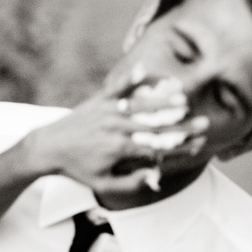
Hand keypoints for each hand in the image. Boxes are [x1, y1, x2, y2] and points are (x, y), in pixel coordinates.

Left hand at [23, 65, 207, 196]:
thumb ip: (130, 182)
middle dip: (181, 124)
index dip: (178, 146)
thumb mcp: (103, 184)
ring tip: (184, 97)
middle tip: (203, 121)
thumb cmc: (78, 169)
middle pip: (154, 125)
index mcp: (119, 149)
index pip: (155, 147)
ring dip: (164, 101)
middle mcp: (115, 128)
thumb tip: (156, 178)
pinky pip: (117, 87)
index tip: (198, 143)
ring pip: (141, 105)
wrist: (49, 148)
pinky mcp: (98, 100)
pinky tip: (145, 68)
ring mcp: (106, 111)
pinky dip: (130, 77)